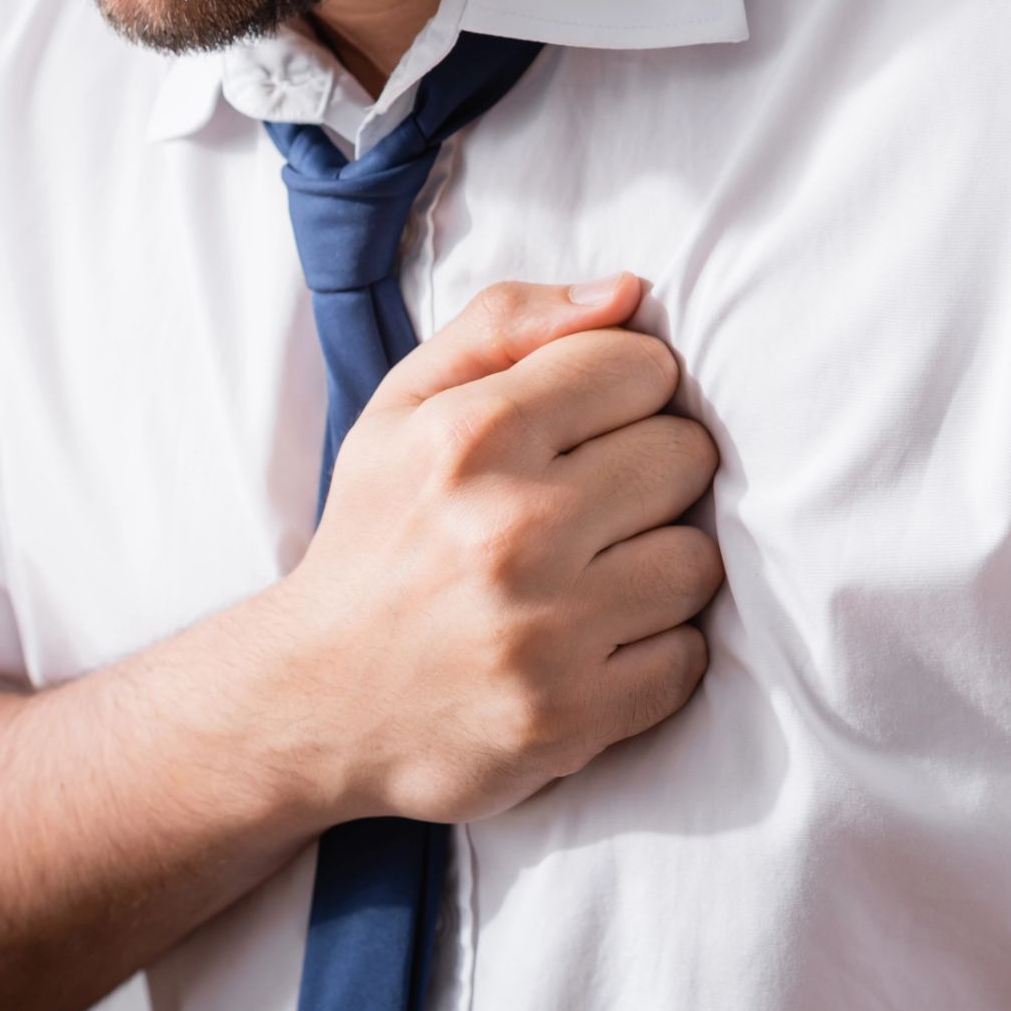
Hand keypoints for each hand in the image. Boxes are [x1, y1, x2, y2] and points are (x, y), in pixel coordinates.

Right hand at [265, 273, 723, 823]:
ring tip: (598, 573)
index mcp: (470, 437)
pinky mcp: (572, 717)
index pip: (641, 367)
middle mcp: (511, 530)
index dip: (626, 390)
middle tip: (596, 502)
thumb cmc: (376, 539)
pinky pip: (688, 659)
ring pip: (698, 561)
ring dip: (660, 563)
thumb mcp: (404, 407)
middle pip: (685, 456)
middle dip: (651, 471)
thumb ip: (507, 325)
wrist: (313, 703)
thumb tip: (629, 293)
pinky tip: (596, 641)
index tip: (592, 425)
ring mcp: (547, 631)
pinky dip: (655, 651)